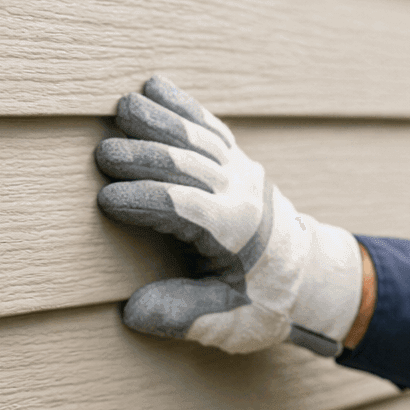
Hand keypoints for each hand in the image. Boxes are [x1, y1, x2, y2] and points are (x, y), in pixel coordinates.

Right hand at [95, 76, 362, 355]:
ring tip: (122, 106)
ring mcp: (241, 170)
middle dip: (142, 157)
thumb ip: (183, 316)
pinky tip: (154, 86)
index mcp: (236, 232)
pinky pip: (208, 125)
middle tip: (101, 154)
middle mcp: (241, 193)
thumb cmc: (263, 302)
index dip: (143, 202)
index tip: (105, 200)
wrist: (308, 275)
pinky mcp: (238, 159)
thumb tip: (134, 313)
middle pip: (185, 165)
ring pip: (196, 137)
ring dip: (159, 120)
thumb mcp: (228, 323)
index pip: (184, 209)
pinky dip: (182, 104)